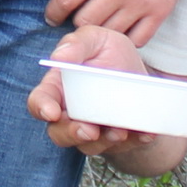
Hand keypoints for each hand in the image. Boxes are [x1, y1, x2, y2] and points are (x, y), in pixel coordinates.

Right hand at [29, 26, 184, 169]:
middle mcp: (70, 114)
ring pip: (91, 146)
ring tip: (120, 131)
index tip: (52, 112)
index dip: (42, 108)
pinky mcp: (117, 141)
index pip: (39, 101)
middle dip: (73, 134)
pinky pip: (125, 147)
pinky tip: (146, 133)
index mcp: (58, 88)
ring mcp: (92, 131)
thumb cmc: (110, 54)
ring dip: (105, 141)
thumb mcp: (96, 39)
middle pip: (60, 133)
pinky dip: (136, 141)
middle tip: (89, 130)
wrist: (141, 74)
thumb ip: (77, 43)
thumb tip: (59, 57)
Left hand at [46, 0, 186, 42]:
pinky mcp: (161, 10)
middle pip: (85, 23)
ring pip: (110, 34)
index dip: (53, 12)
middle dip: (75, 22)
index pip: (66, 1)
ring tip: (98, 26)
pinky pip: (139, 39)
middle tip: (76, 19)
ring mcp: (142, 2)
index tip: (52, 16)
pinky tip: (121, 31)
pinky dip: (126, 39)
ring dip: (100, 31)